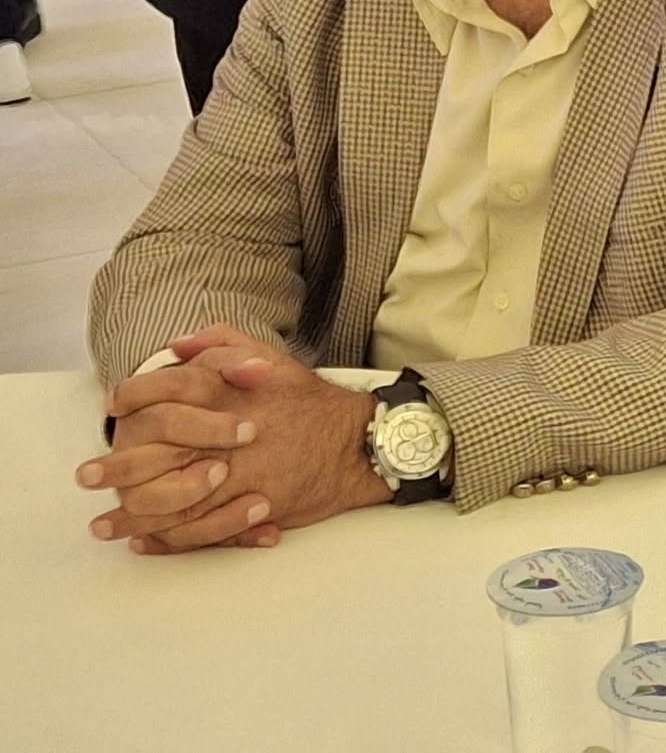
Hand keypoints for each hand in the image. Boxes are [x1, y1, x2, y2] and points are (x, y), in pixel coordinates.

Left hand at [82, 326, 387, 552]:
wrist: (358, 444)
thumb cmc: (313, 403)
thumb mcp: (276, 360)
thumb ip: (226, 344)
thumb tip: (179, 344)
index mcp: (233, 394)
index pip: (169, 389)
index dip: (134, 397)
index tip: (112, 408)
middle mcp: (230, 435)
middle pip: (159, 453)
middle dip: (117, 468)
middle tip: (88, 477)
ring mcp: (241, 475)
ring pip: (173, 500)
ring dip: (133, 515)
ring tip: (103, 524)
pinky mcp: (251, 508)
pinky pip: (200, 529)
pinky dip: (168, 539)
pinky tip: (145, 542)